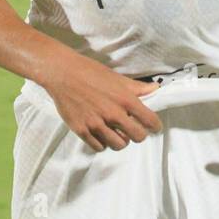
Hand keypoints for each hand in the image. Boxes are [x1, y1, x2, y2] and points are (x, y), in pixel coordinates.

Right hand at [40, 53, 162, 152]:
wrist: (62, 73)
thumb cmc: (90, 72)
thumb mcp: (117, 78)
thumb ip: (137, 87)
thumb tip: (155, 88)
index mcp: (125, 100)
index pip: (150, 121)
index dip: (155, 125)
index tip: (153, 126)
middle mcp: (113, 114)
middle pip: (137, 137)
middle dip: (138, 134)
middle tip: (133, 129)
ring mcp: (97, 124)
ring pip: (119, 145)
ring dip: (120, 140)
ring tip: (116, 132)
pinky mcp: (82, 130)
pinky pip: (99, 147)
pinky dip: (103, 143)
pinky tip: (101, 134)